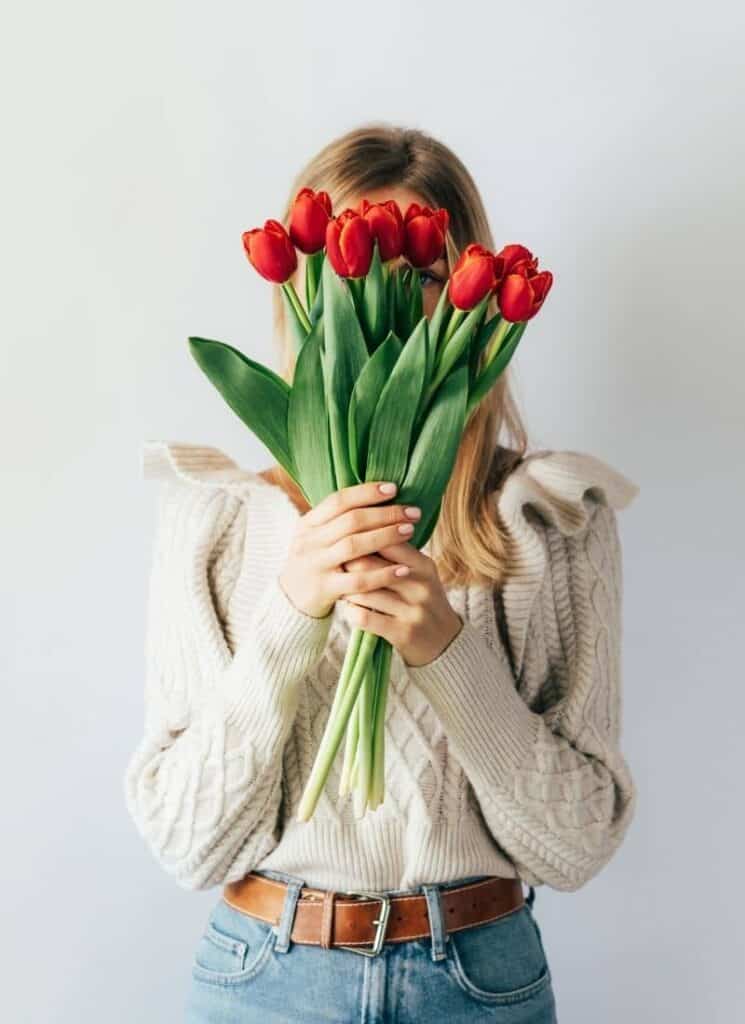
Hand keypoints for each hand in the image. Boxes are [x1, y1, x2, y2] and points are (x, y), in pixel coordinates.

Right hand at [278, 481, 422, 618]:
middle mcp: (309, 541)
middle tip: (412, 512)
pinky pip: (358, 581)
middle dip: (385, 514)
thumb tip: (380, 496)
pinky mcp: (324, 589)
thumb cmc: (316, 561)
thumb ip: (340, 519)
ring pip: (354, 546)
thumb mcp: (317, 536)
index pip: (338, 500)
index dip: (367, 492)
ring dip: (386, 537)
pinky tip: (403, 569)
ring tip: (410, 530)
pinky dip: (382, 574)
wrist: (290, 599)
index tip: (394, 488)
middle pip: (351, 521)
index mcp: (308, 523)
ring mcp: (316, 565)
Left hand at [340, 544, 463, 667]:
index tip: (347, 542)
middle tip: (336, 565)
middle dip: (348, 564)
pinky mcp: (403, 633)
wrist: (445, 642)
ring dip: (347, 590)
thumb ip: (397, 554)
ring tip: (341, 587)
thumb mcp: (420, 574)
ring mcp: (413, 611)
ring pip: (364, 593)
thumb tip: (361, 529)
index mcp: (424, 565)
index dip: (362, 539)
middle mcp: (421, 586)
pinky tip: (350, 609)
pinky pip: (365, 618)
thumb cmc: (423, 600)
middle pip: (370, 565)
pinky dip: (352, 612)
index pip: (387, 542)